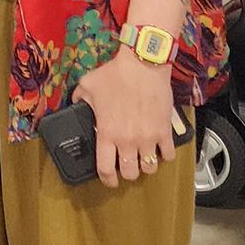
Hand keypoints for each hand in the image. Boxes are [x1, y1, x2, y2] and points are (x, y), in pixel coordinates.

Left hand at [73, 50, 177, 184]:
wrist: (143, 65)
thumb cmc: (115, 74)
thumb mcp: (87, 85)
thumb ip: (79, 99)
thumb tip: (75, 105)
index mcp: (107, 133)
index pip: (105, 169)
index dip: (107, 180)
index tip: (109, 180)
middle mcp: (127, 141)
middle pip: (129, 174)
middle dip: (127, 173)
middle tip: (126, 165)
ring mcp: (148, 138)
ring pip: (149, 169)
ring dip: (146, 165)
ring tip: (143, 157)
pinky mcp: (165, 132)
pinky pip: (168, 156)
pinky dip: (164, 155)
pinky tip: (160, 148)